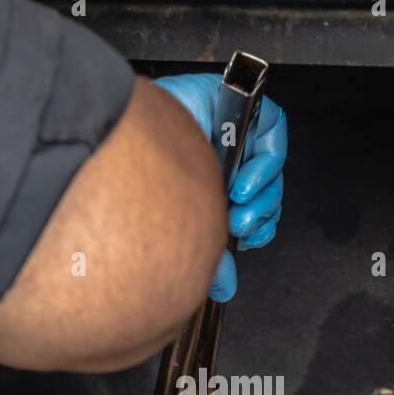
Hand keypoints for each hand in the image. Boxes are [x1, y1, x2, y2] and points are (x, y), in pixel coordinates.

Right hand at [154, 73, 286, 301]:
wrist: (122, 153)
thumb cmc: (137, 186)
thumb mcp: (182, 231)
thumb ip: (207, 259)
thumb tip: (224, 289)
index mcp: (205, 183)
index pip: (248, 204)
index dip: (257, 224)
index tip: (248, 240)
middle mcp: (216, 156)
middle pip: (261, 186)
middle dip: (259, 214)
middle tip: (241, 227)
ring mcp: (227, 130)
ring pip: (269, 163)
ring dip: (262, 195)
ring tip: (240, 210)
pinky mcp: (235, 105)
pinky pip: (271, 128)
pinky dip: (266, 162)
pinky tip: (244, 182)